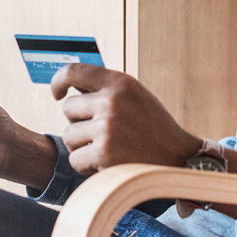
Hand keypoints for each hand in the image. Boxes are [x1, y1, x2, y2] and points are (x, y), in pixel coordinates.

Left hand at [50, 64, 201, 176]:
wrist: (179, 160)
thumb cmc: (153, 129)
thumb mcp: (135, 97)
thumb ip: (105, 89)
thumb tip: (68, 84)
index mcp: (120, 83)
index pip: (74, 71)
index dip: (59, 81)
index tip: (57, 94)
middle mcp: (112, 101)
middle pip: (68, 108)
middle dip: (79, 122)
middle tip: (103, 133)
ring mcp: (108, 127)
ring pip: (68, 135)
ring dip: (81, 146)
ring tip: (107, 149)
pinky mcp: (104, 153)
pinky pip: (75, 158)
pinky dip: (86, 165)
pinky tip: (107, 164)